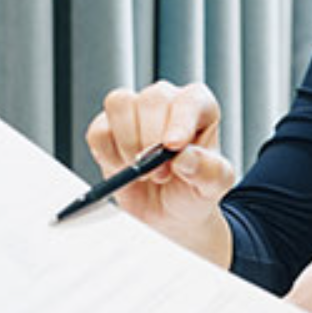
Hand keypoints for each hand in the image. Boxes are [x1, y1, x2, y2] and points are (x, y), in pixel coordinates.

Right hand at [87, 80, 236, 262]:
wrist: (170, 213)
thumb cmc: (195, 190)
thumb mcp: (213, 186)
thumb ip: (208, 171)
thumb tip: (185, 156)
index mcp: (200, 107)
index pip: (189, 100)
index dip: (180, 121)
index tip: (172, 146)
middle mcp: (167, 102)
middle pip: (151, 100)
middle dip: (152, 141)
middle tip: (161, 174)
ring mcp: (135, 111)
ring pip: (120, 105)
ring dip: (128, 144)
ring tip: (143, 172)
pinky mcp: (107, 128)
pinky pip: (98, 130)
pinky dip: (107, 154)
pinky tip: (123, 169)